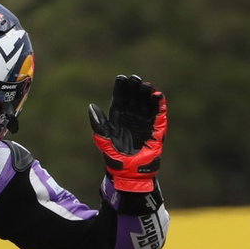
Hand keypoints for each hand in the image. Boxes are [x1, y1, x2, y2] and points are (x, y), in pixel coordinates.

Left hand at [88, 75, 166, 192]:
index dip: (121, 88)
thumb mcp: (103, 139)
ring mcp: (144, 120)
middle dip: (134, 87)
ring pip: (146, 102)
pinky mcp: (156, 127)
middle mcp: (132, 116)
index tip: (121, 78)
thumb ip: (98, 123)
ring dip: (146, 93)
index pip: (120, 98)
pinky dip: (158, 104)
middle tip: (134, 78)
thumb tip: (91, 106)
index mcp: (118, 116)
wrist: (129, 170)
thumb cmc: (114, 155)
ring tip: (145, 85)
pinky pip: (158, 113)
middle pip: (134, 97)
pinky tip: (157, 95)